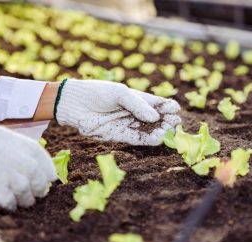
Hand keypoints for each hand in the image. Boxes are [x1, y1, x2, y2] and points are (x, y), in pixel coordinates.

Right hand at [0, 126, 56, 209]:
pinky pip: (10, 200)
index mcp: (4, 136)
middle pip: (34, 170)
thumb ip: (14, 147)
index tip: (51, 176)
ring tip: (25, 201)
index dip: (47, 166)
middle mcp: (3, 150)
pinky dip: (13, 205)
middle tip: (40, 192)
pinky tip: (9, 204)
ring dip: (27, 197)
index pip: (35, 150)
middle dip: (40, 184)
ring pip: (24, 186)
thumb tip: (39, 165)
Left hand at [55, 79, 180, 144]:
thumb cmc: (97, 92)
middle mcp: (134, 113)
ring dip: (159, 131)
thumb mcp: (120, 93)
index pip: (156, 104)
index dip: (167, 107)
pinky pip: (136, 139)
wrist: (75, 103)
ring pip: (147, 130)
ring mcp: (127, 124)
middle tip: (175, 123)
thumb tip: (155, 117)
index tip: (175, 109)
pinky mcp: (119, 135)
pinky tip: (158, 138)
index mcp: (136, 99)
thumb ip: (138, 105)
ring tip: (169, 132)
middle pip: (155, 119)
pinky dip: (147, 139)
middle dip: (166, 121)